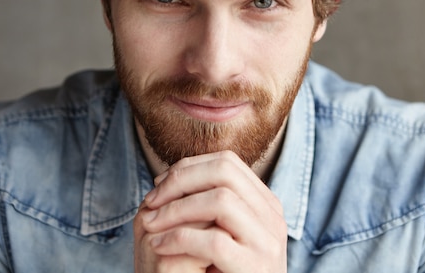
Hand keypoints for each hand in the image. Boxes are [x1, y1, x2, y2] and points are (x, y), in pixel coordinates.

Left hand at [133, 151, 287, 271]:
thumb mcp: (226, 232)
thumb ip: (213, 206)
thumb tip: (170, 176)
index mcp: (266, 203)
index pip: (227, 163)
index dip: (189, 168)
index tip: (160, 184)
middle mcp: (272, 217)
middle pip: (224, 172)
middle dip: (181, 180)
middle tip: (152, 199)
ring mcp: (267, 242)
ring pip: (220, 200)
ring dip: (177, 208)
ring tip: (152, 222)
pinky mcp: (254, 267)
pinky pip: (214, 242)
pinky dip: (180, 239)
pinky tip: (160, 245)